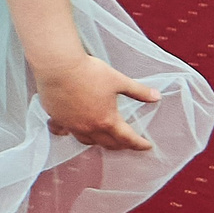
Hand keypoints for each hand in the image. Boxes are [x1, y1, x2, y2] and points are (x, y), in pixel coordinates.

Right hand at [33, 52, 159, 150]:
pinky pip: (63, 132)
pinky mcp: (57, 118)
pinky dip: (68, 133)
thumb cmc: (87, 72)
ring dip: (97, 142)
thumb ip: (138, 91)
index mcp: (107, 119)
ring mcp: (71, 124)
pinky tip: (68, 130)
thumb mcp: (118, 80)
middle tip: (126, 143)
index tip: (146, 146)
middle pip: (107, 144)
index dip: (139, 144)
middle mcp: (89, 126)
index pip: (127, 138)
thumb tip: (156, 96)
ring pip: (86, 141)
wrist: (58, 66)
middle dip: (120, 145)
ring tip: (101, 138)